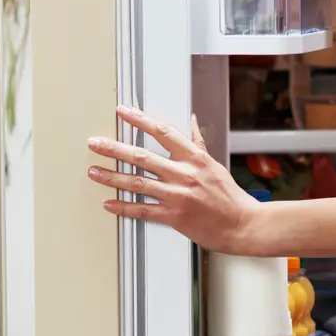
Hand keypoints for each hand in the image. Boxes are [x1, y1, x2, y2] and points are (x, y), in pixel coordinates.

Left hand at [85, 107, 263, 253]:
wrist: (242, 224)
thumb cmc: (229, 196)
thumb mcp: (214, 164)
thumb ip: (198, 143)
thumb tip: (192, 120)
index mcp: (194, 158)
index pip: (162, 132)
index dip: (140, 120)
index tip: (123, 111)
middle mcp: (183, 174)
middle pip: (141, 157)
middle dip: (114, 149)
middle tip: (95, 143)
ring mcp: (177, 196)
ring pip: (137, 183)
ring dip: (112, 177)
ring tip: (93, 172)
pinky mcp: (174, 217)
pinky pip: (143, 210)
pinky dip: (123, 207)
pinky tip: (109, 203)